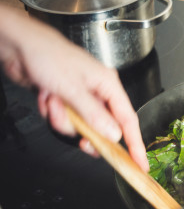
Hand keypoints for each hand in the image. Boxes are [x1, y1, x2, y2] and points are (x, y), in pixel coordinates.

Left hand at [0, 5, 148, 170]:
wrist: (18, 45)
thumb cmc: (48, 56)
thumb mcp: (72, 88)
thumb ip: (94, 115)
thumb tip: (114, 135)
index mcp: (108, 85)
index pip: (128, 120)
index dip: (135, 143)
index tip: (140, 163)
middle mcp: (98, 93)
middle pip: (102, 127)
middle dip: (86, 132)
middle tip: (81, 141)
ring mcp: (81, 98)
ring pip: (80, 126)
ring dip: (62, 119)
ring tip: (51, 100)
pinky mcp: (66, 102)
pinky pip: (64, 121)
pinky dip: (52, 114)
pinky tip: (45, 97)